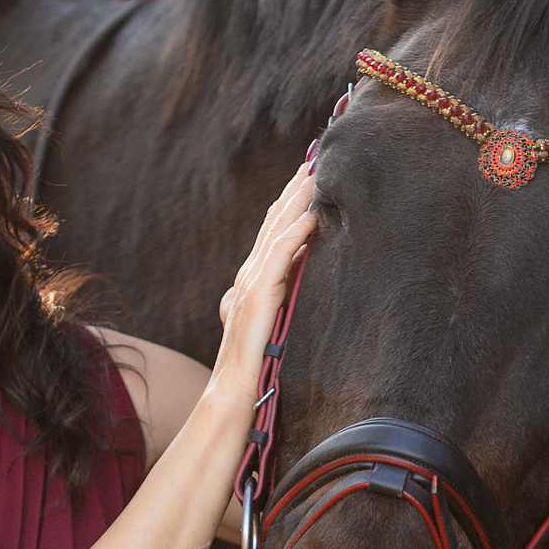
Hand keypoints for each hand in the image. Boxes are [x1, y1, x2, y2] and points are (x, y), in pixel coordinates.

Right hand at [213, 161, 316, 387]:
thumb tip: (293, 283)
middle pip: (274, 219)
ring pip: (275, 229)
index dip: (290, 200)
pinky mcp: (258, 295)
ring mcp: (251, 282)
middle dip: (294, 188)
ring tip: (315, 173)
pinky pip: (279, 256)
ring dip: (296, 199)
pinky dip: (294, 233)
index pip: (273, 228)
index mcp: (254, 277)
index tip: (310, 174)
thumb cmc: (254, 363)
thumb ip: (277, 299)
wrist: (234, 390)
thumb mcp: (269, 323)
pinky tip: (312, 216)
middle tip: (315, 158)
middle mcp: (249, 273)